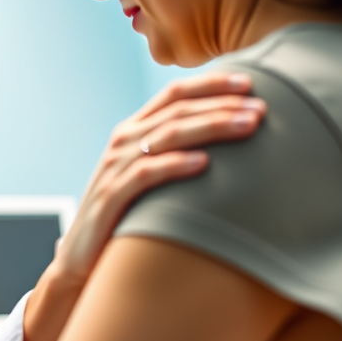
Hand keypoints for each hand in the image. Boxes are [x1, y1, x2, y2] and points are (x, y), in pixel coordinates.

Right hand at [23, 71, 264, 340]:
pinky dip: (176, 165)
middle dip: (222, 106)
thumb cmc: (127, 216)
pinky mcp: (111, 198)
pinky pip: (146, 175)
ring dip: (211, 127)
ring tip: (246, 126)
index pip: (174, 93)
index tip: (250, 82)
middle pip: (177, 111)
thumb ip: (177, 154)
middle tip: (261, 109)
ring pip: (168, 136)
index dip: (211, 83)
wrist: (81, 258)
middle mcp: (123, 142)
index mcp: (134, 130)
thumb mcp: (150, 177)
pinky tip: (204, 163)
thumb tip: (231, 143)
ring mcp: (115, 168)